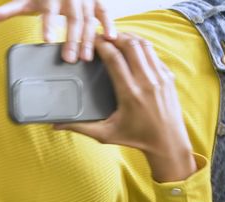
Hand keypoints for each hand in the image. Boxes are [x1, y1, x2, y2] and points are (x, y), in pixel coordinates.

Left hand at [0, 0, 116, 61]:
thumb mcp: (25, 0)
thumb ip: (8, 10)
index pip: (49, 12)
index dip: (48, 25)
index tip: (48, 39)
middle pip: (72, 20)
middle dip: (71, 39)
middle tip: (69, 59)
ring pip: (89, 19)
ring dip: (89, 38)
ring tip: (86, 58)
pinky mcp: (96, 1)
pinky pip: (105, 11)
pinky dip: (109, 24)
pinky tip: (111, 38)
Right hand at [55, 34, 195, 181]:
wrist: (167, 142)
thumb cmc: (135, 138)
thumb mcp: (105, 135)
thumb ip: (80, 127)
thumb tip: (56, 124)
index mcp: (130, 94)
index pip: (115, 59)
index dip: (102, 46)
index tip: (93, 41)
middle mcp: (147, 82)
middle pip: (130, 46)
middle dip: (115, 37)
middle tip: (103, 37)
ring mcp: (160, 77)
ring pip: (144, 46)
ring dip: (129, 39)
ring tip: (116, 39)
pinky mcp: (168, 76)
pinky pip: (154, 54)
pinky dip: (142, 47)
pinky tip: (132, 49)